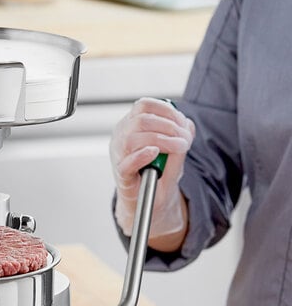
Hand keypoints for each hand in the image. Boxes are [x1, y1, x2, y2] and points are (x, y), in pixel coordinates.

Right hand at [109, 98, 194, 243]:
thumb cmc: (159, 171)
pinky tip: (154, 153)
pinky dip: (141, 156)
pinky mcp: (121, 176)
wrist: (151, 199)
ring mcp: (118, 157)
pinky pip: (126, 164)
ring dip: (161, 140)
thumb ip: (181, 135)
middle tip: (184, 140)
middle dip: (168, 127)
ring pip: (132, 139)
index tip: (182, 122)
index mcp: (131, 125)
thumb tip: (187, 125)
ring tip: (177, 148)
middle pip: (140, 121)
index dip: (166, 110)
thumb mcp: (175, 150)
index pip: (143, 106)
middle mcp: (121, 138)